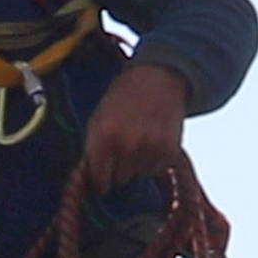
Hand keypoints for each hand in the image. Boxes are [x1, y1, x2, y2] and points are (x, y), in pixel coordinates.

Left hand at [81, 61, 190, 189]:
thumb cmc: (122, 97)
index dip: (98, 180)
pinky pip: (156, 169)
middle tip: (121, 149)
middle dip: (117, 169)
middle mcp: (128, 145)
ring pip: (138, 175)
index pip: (98, 179)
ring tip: (137, 141)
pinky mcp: (170, 149)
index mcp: (104, 137)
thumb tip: (86, 180)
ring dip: (136, 164)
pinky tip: (151, 141)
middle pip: (119, 179)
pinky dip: (153, 160)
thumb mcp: (97, 119)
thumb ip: (91, 149)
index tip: (100, 178)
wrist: (159, 77)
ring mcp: (151, 148)